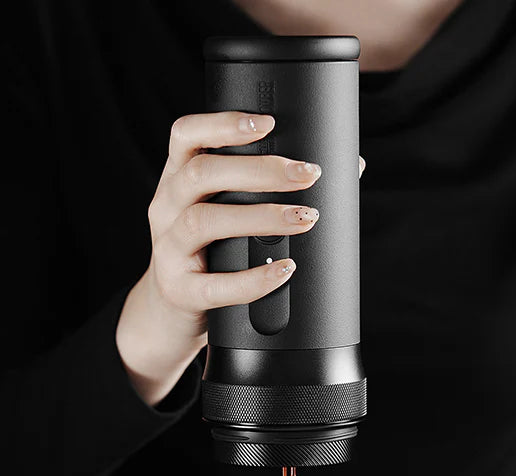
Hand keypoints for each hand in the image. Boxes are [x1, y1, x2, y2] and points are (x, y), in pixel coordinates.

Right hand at [116, 110, 366, 404]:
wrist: (175, 311)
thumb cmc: (212, 254)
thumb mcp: (226, 214)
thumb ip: (270, 188)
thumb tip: (350, 166)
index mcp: (178, 179)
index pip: (187, 135)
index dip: (223, 124)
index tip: (268, 123)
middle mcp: (166, 207)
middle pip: (202, 173)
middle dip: (260, 170)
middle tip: (307, 175)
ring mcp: (168, 250)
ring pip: (204, 221)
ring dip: (261, 217)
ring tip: (305, 217)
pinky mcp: (180, 291)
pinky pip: (215, 285)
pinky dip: (254, 279)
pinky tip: (284, 270)